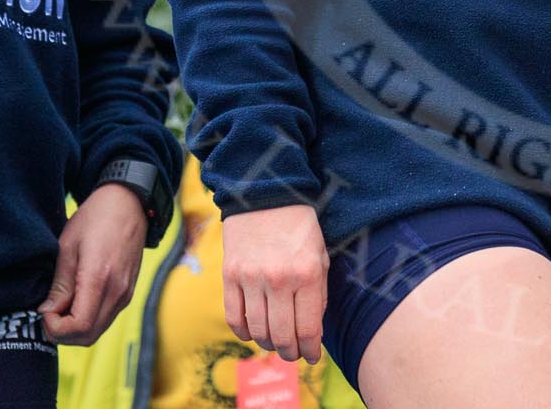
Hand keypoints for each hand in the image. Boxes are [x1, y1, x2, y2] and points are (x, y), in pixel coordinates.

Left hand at [40, 182, 149, 344]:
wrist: (129, 203)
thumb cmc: (96, 218)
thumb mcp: (68, 246)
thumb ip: (60, 284)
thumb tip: (47, 312)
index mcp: (100, 278)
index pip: (79, 327)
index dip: (55, 328)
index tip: (43, 312)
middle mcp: (117, 291)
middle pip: (88, 336)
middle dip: (62, 334)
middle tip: (47, 314)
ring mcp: (125, 293)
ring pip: (97, 331)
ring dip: (74, 329)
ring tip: (59, 307)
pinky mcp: (128, 292)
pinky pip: (106, 319)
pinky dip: (87, 320)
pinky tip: (75, 301)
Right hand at [222, 204, 327, 362]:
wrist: (266, 195)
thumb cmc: (299, 227)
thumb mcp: (321, 255)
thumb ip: (318, 293)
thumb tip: (312, 330)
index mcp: (307, 273)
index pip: (309, 328)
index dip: (311, 350)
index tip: (312, 356)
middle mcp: (279, 279)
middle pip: (282, 336)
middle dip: (290, 353)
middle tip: (294, 354)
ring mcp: (251, 278)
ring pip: (258, 331)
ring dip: (268, 344)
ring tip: (276, 343)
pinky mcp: (230, 275)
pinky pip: (234, 317)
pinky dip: (244, 332)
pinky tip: (253, 332)